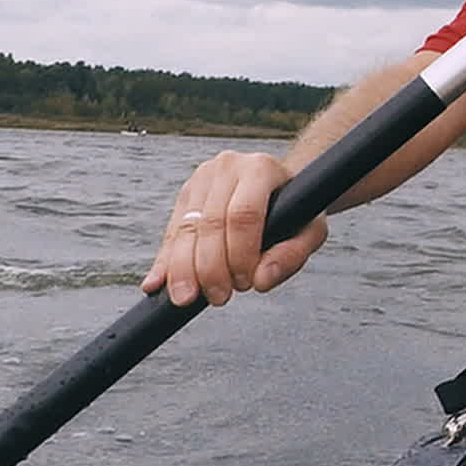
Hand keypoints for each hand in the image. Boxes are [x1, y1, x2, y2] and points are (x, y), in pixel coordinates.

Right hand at [144, 148, 325, 305]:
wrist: (280, 186)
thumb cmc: (297, 212)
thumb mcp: (310, 232)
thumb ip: (292, 255)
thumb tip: (261, 281)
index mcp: (260, 168)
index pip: (243, 215)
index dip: (240, 254)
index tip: (245, 284)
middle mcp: (227, 167)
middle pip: (209, 222)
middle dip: (210, 267)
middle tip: (219, 298)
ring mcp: (201, 178)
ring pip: (184, 228)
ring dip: (183, 270)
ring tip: (187, 299)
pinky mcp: (184, 195)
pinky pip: (171, 233)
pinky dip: (164, 263)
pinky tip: (155, 286)